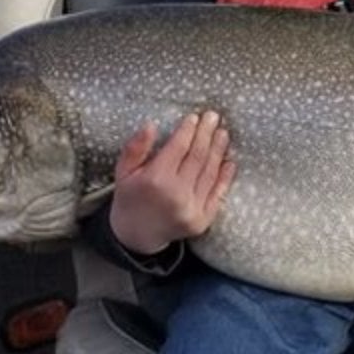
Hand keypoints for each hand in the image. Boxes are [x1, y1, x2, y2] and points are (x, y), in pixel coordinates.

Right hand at [109, 112, 235, 254]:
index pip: (178, 147)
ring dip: (218, 150)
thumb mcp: (123, 172)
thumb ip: (135, 148)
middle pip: (197, 156)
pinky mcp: (202, 220)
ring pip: (210, 172)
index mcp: (155, 180)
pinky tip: (229, 161)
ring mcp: (191, 209)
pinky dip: (225, 176)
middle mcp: (175, 194)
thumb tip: (151, 124)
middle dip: (207, 134)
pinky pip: (217, 193)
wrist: (136, 236)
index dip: (188, 130)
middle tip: (214, 117)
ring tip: (223, 133)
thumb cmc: (130, 198)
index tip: (195, 117)